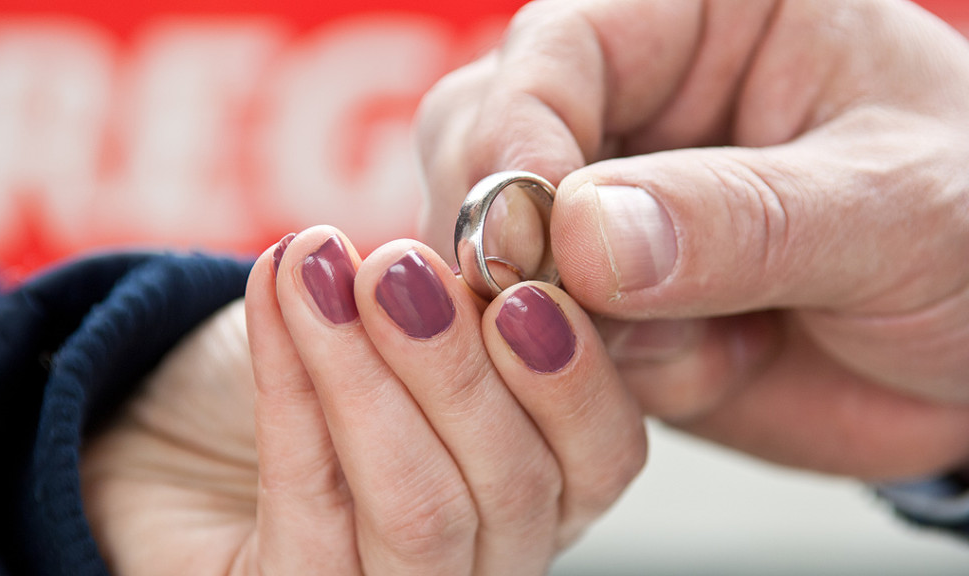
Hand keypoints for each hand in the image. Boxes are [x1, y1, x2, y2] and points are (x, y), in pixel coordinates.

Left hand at [80, 226, 645, 574]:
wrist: (170, 420)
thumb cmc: (301, 362)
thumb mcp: (396, 311)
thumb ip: (458, 293)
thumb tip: (495, 229)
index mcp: (535, 486)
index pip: (604, 458)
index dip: (572, 377)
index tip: (519, 285)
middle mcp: (484, 557)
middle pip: (517, 490)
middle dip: (455, 367)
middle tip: (397, 268)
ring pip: (423, 512)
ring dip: (369, 376)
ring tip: (321, 272)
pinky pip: (308, 513)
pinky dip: (294, 391)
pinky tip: (279, 299)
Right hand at [416, 0, 968, 479]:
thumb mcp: (893, 209)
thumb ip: (743, 219)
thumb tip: (581, 234)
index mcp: (704, 25)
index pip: (559, 47)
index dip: (520, 135)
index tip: (528, 238)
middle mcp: (637, 112)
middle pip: (482, 141)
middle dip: (507, 235)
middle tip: (563, 307)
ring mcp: (608, 217)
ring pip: (491, 251)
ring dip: (549, 319)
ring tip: (681, 353)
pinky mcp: (606, 311)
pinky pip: (536, 342)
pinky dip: (577, 377)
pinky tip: (690, 377)